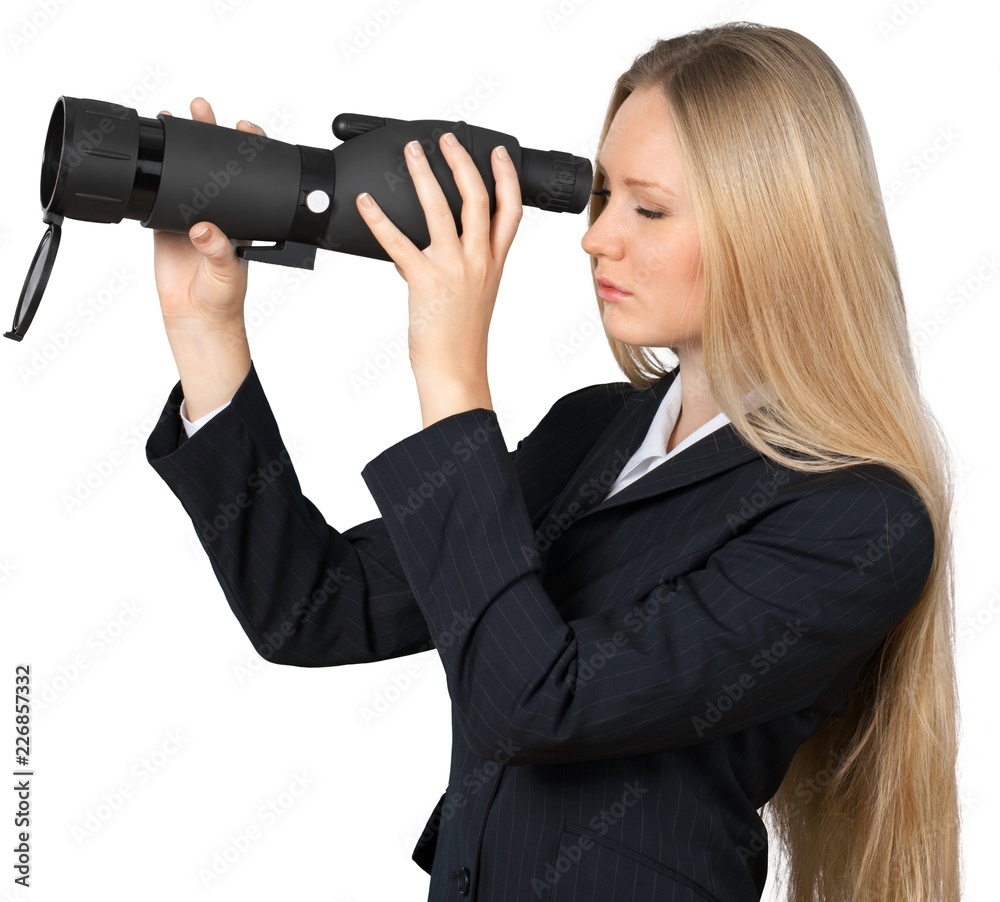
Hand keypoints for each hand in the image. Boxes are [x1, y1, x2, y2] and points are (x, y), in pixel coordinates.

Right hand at [153, 97, 267, 329]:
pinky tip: (150, 151)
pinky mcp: (165, 223)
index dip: (249, 150)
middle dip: (210, 133)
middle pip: (214, 164)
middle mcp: (218, 211)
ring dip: (180, 145)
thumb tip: (203, 230)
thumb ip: (218, 251)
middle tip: (203, 110)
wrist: (195, 316)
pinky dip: (154, 172)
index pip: (249, 176)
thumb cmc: (223, 296)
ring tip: (173, 115)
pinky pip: (158, 192)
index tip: (246, 128)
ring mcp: (191, 214)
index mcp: (243, 218)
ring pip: (185, 172)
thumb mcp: (228, 273)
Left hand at [355, 132, 521, 375]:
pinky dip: (379, 219)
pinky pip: (398, 243)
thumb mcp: (477, 293)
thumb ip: (464, 263)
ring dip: (424, 175)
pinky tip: (366, 203)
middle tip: (445, 139)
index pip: (509, 210)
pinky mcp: (426, 281)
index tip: (495, 153)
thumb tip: (433, 243)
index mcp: (493, 262)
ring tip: (412, 153)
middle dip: (461, 161)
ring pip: (440, 210)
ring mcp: (454, 269)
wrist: (456, 368)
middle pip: (477, 198)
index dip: (505, 177)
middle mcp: (478, 260)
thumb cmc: (463, 337)